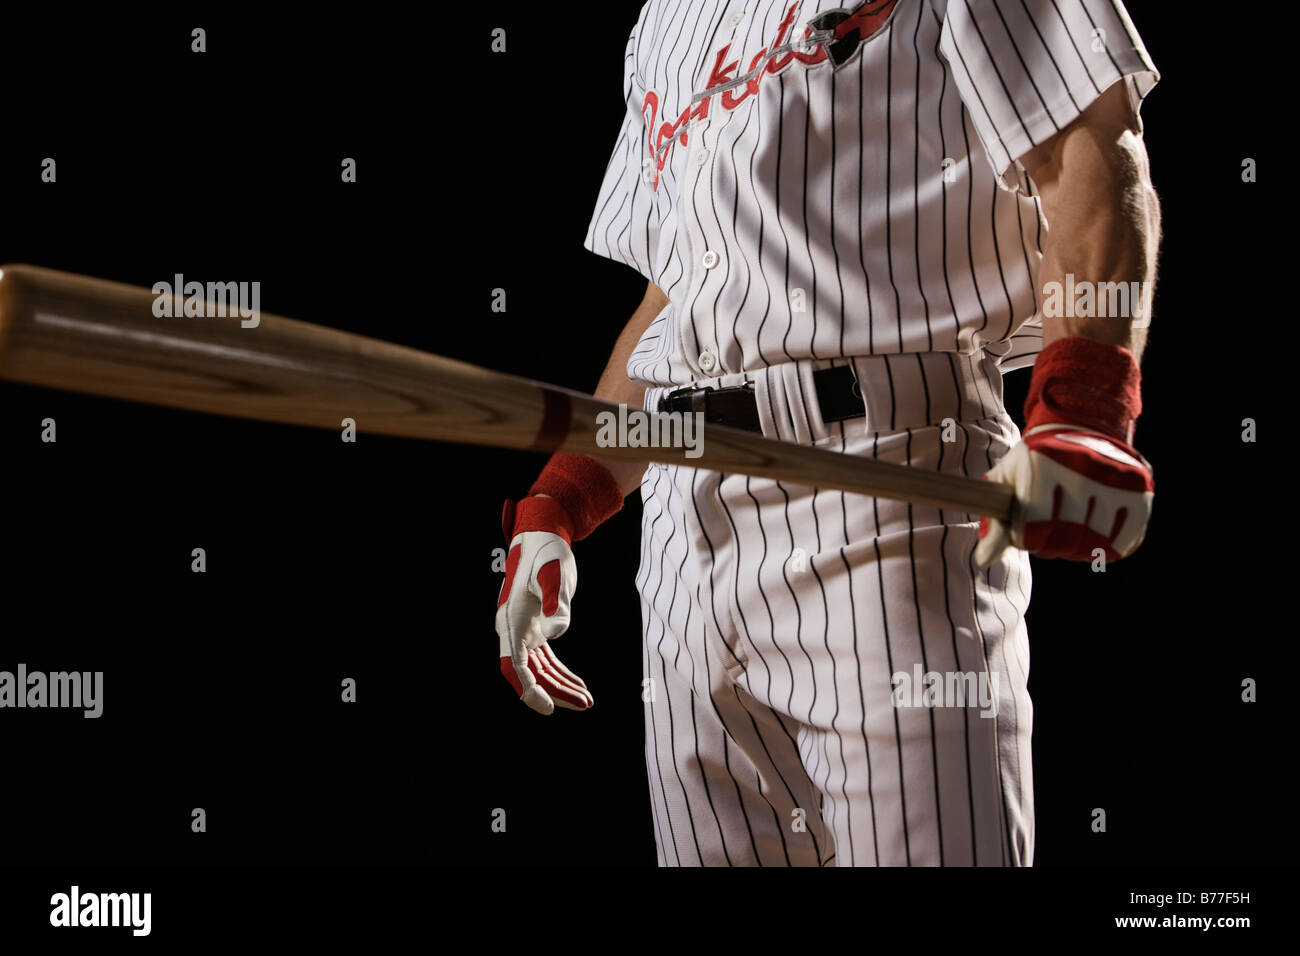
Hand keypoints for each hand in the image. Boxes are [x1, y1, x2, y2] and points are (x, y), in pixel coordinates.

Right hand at [495, 496, 593, 714]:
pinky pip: (546, 660)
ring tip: (587, 699)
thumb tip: (555, 626)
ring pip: (539, 670)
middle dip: (556, 693)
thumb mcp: (554, 571)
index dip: (529, 690)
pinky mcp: (535, 628)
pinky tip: (579, 685)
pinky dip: (562, 673)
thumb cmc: (547, 552)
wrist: (542, 535)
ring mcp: (523, 630)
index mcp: (512, 619)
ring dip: (561, 687)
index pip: (514, 666)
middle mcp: (513, 629)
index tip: (549, 707)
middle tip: (585, 704)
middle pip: (530, 674)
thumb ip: (555, 596)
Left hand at [975, 423, 1153, 566]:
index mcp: (1042, 462)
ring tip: (1069, 532)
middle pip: (1066, 539)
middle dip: (1052, 547)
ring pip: (1096, 544)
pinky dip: (1109, 548)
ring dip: (1079, 549)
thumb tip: (984, 561)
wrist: (1079, 427)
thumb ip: (995, 522)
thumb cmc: (1032, 463)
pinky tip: (1095, 535)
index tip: (1025, 532)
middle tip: (1047, 536)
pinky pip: (1125, 542)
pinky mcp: (1140, 489)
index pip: (1033, 528)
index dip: (1026, 540)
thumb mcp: (1007, 482)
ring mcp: (1115, 477)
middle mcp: (1082, 466)